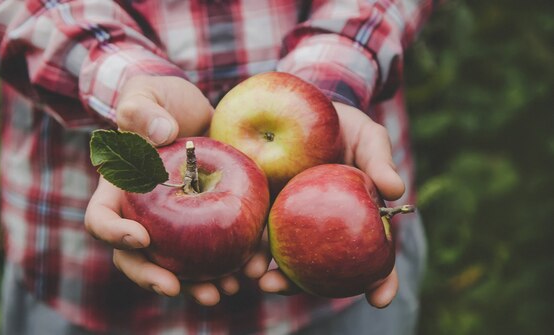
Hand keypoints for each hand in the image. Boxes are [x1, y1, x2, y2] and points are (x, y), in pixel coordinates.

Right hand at [86, 76, 237, 305]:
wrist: (196, 114)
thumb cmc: (162, 102)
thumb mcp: (147, 94)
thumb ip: (142, 109)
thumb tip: (160, 134)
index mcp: (117, 192)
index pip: (102, 220)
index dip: (114, 234)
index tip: (140, 238)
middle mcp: (141, 216)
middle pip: (136, 258)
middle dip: (152, 277)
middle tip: (173, 287)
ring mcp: (172, 226)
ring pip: (176, 265)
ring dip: (194, 284)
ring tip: (220, 293)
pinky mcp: (204, 226)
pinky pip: (213, 251)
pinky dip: (230, 264)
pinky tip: (250, 270)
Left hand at [253, 102, 404, 307]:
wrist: (304, 108)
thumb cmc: (344, 127)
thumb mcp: (367, 138)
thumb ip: (379, 161)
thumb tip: (396, 189)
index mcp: (354, 222)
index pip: (376, 259)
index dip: (383, 281)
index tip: (380, 299)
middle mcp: (321, 230)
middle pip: (317, 268)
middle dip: (299, 286)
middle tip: (281, 286)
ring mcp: (289, 221)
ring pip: (280, 255)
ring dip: (265, 271)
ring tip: (253, 276)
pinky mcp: (261, 206)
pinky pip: (253, 227)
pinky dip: (243, 241)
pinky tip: (232, 248)